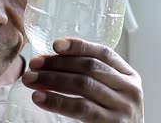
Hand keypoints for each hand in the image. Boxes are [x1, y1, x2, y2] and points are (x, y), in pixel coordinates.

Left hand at [22, 38, 143, 122]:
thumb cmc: (111, 117)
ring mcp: (123, 107)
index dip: (79, 46)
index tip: (55, 44)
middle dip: (58, 63)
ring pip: (83, 84)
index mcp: (129, 76)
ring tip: (30, 79)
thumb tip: (48, 65)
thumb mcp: (108, 92)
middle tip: (34, 64)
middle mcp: (130, 89)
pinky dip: (56, 101)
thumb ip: (89, 77)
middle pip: (89, 67)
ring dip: (52, 79)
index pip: (103, 52)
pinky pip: (81, 108)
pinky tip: (39, 98)